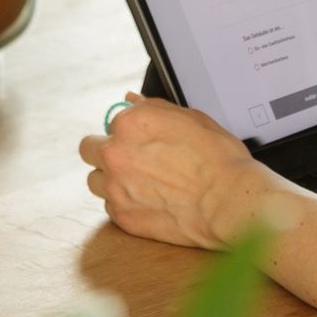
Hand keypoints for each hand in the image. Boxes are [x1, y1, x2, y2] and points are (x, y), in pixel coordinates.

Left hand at [77, 93, 272, 249]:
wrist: (228, 201)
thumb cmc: (217, 159)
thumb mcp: (190, 118)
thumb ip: (153, 107)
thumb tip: (131, 100)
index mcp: (131, 123)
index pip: (111, 121)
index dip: (128, 130)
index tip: (141, 138)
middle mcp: (116, 154)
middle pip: (88, 149)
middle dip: (104, 151)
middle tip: (129, 158)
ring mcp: (115, 188)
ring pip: (95, 180)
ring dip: (110, 179)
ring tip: (139, 182)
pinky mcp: (122, 216)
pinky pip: (110, 206)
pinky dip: (124, 203)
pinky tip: (149, 200)